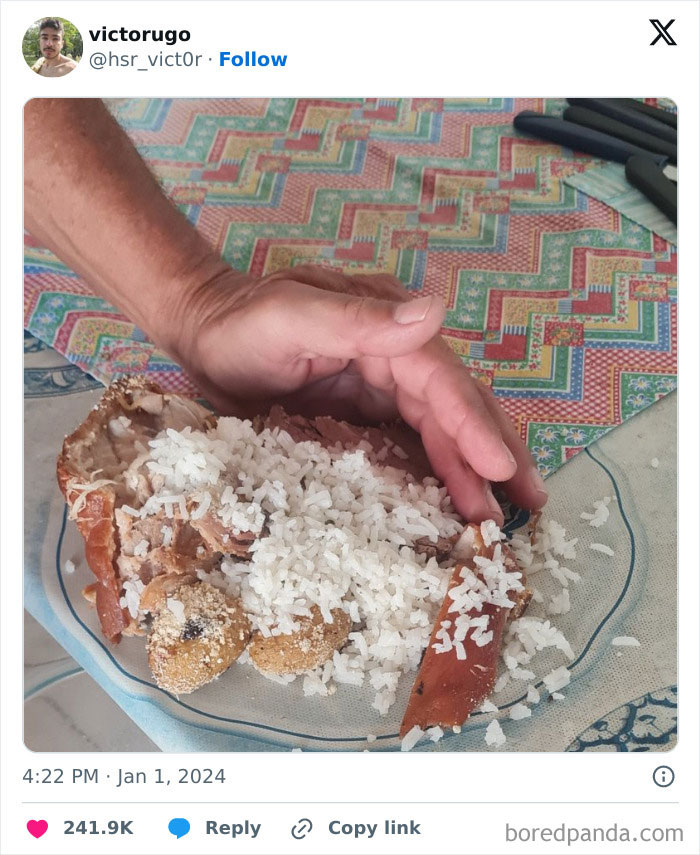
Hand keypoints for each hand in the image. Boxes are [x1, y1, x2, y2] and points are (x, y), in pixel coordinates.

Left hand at [170, 264, 547, 523]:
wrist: (203, 335)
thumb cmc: (240, 325)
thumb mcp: (291, 316)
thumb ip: (358, 319)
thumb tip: (436, 311)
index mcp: (385, 330)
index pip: (441, 380)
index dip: (473, 425)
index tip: (502, 471)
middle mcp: (396, 357)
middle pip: (457, 407)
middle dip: (495, 453)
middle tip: (531, 503)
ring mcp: (384, 387)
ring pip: (442, 430)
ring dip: (475, 471)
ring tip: (504, 517)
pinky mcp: (369, 414)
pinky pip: (414, 445)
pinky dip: (441, 474)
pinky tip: (459, 503)